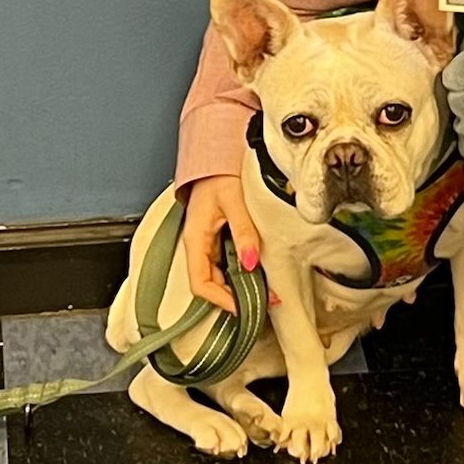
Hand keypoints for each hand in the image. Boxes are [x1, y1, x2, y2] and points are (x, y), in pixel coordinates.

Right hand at [181, 173, 279, 314]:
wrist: (215, 157)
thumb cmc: (218, 174)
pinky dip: (243, 272)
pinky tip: (259, 274)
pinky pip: (227, 262)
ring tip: (268, 292)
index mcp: (195, 239)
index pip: (200, 282)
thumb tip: (251, 262)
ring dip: (241, 286)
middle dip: (236, 297)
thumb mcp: (233, 200)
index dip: (219, 299)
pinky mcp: (218, 238)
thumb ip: (243, 230)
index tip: (241, 306)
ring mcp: (208, 243)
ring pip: (220, 275)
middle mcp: (199, 245)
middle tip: (265, 301)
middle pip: (211, 283)